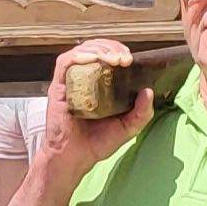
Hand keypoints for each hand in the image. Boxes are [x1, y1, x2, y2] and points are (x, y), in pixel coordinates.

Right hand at [44, 40, 152, 172]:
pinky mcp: (58, 87)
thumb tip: (148, 91)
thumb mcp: (127, 128)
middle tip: (124, 58)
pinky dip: (78, 56)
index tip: (131, 59)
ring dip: (98, 48)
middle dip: (111, 47)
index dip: (119, 50)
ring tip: (113, 57)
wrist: (75, 158)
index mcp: (101, 85)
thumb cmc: (97, 143)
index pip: (108, 56)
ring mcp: (70, 82)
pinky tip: (93, 59)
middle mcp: (84, 79)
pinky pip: (64, 63)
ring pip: (80, 51)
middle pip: (95, 48)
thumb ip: (141, 113)